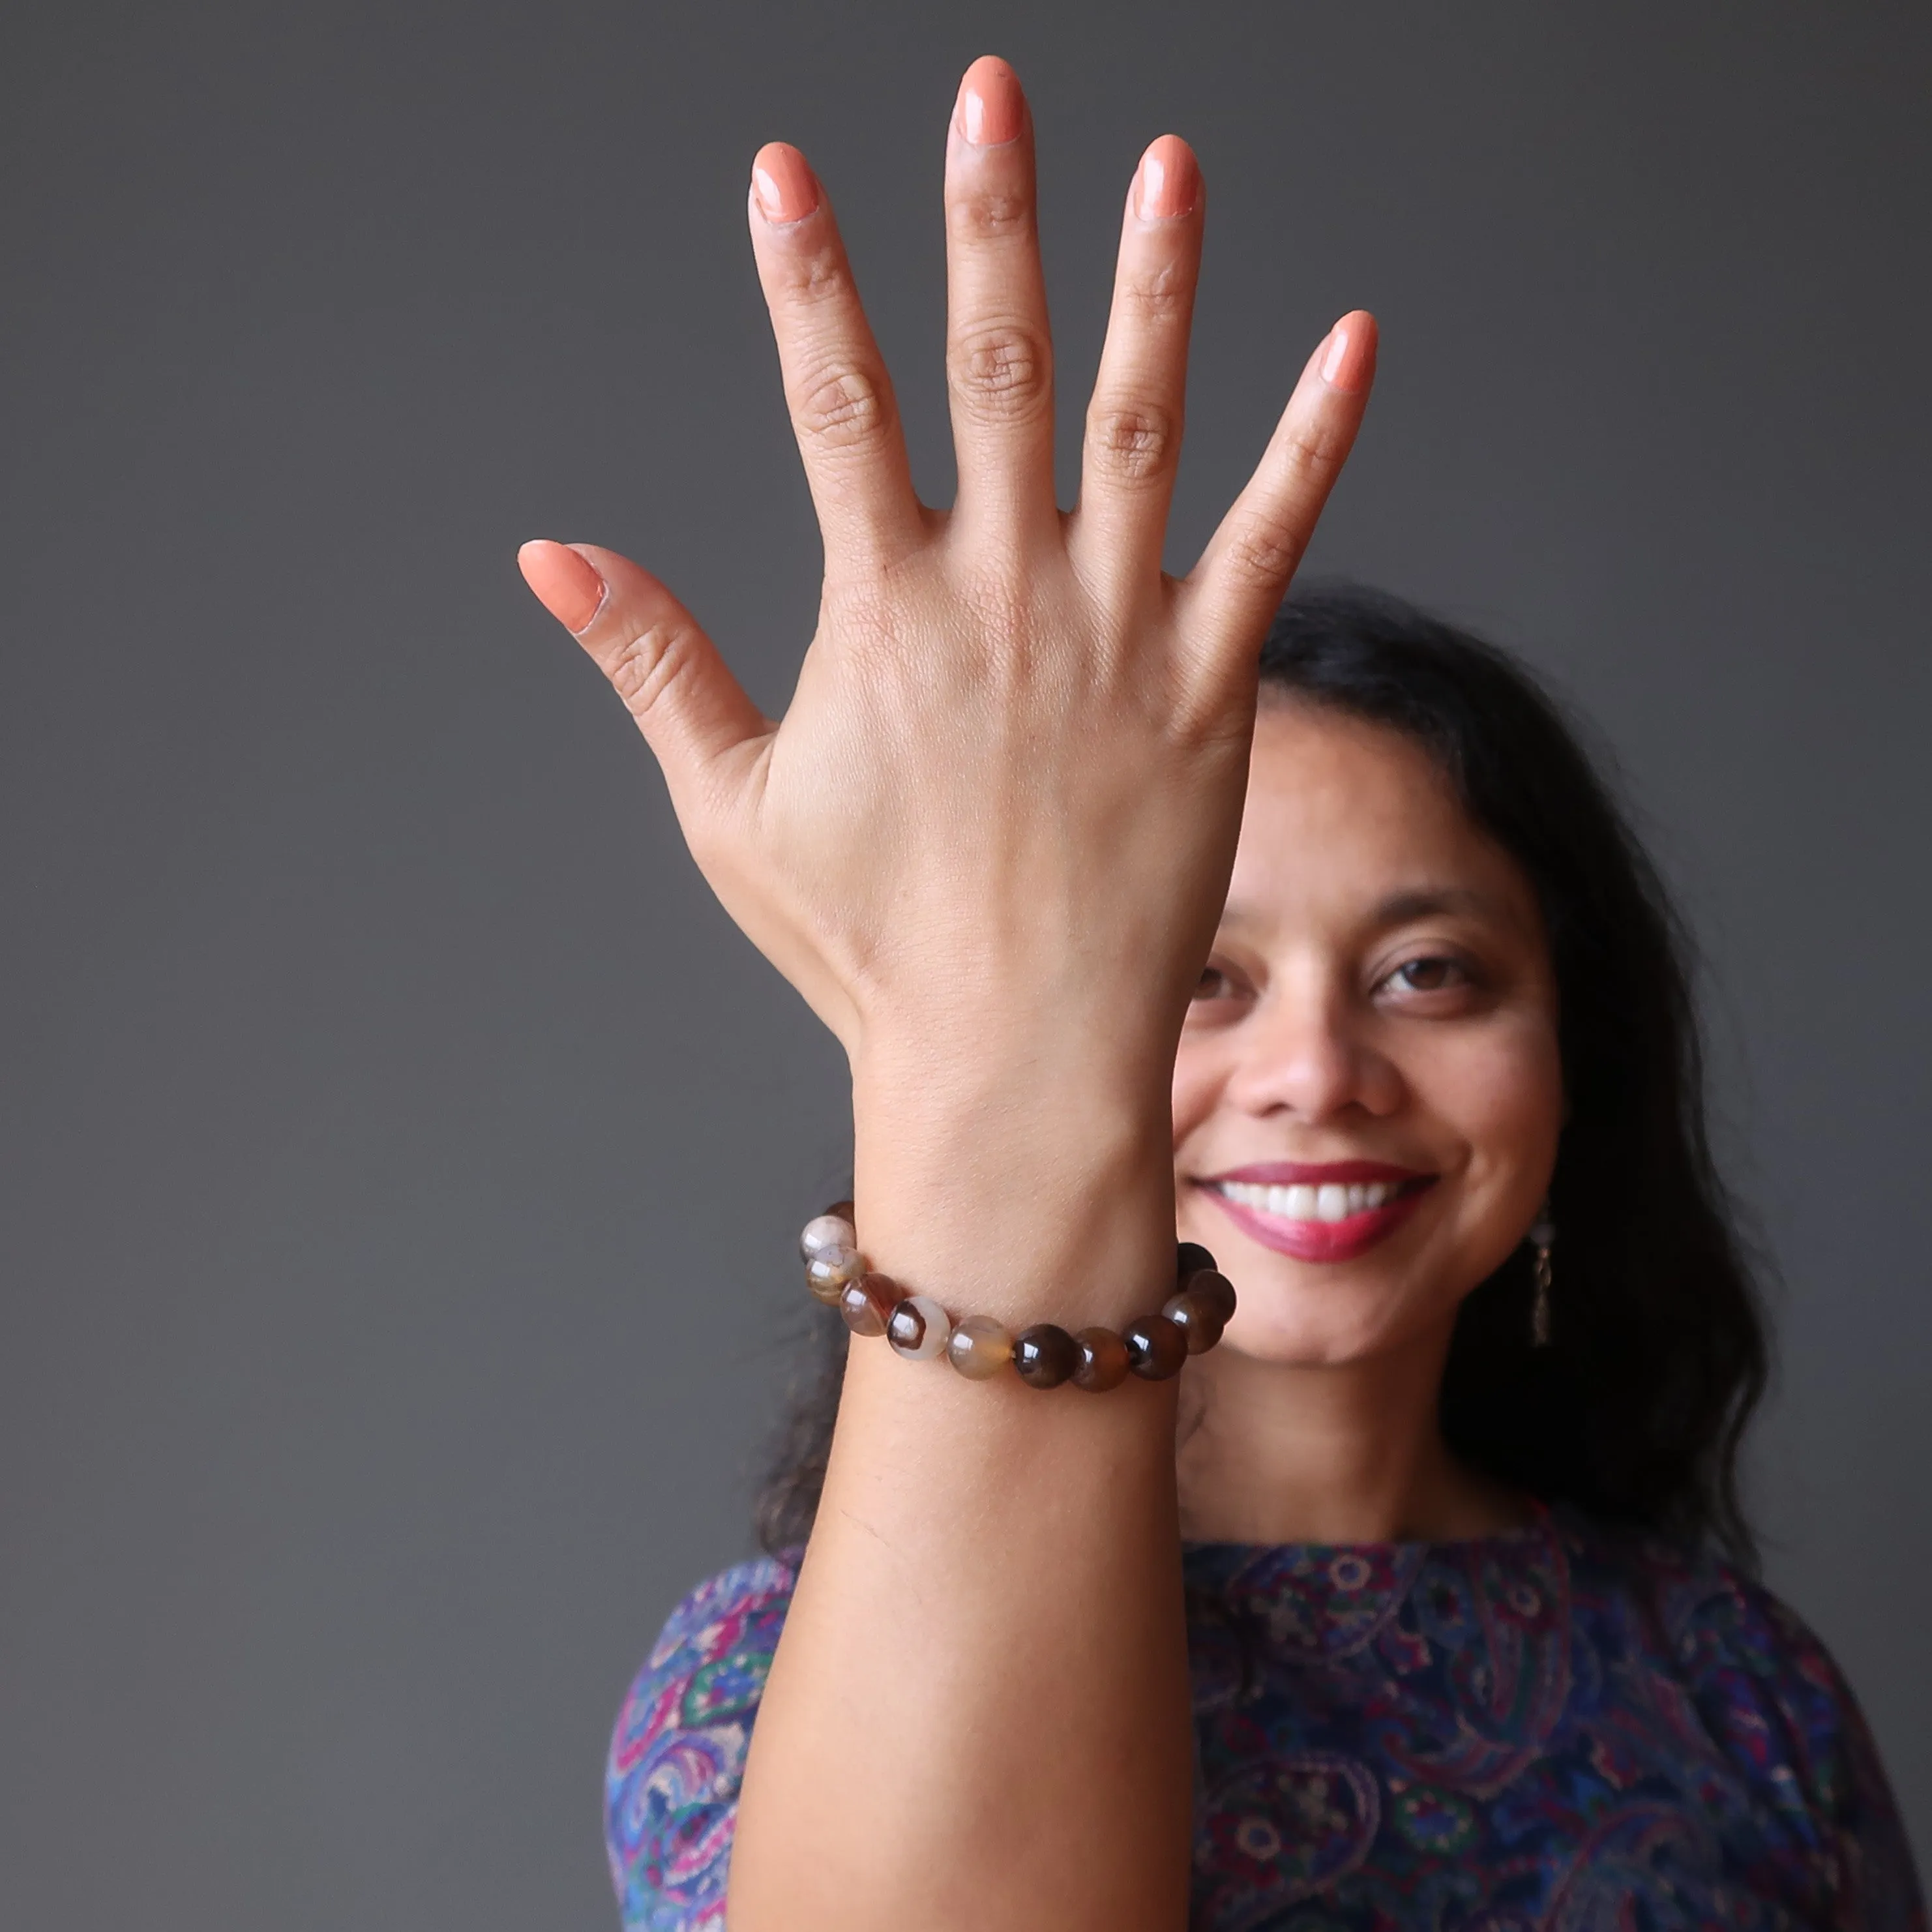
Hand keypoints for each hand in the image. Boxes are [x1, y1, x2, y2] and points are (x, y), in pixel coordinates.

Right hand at [521, 56, 1373, 1103]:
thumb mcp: (730, 805)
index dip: (803, 277)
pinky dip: (1313, 436)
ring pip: (1139, 423)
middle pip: (994, 368)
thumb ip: (652, 661)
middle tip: (992, 92)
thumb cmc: (869, 945)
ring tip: (1168, 160)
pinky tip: (1350, 337)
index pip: (831, 402)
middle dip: (988, 219)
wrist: (1013, 1052)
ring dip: (1155, 283)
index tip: (784, 170)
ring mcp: (1115, 635)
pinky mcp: (1209, 687)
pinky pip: (1274, 537)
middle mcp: (1001, 597)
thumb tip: (549, 554)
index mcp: (881, 614)